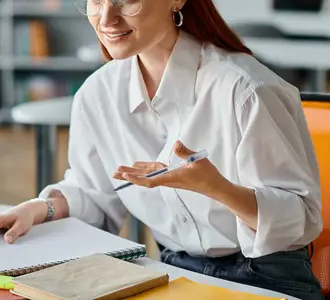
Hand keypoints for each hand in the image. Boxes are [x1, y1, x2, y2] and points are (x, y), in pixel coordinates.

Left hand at [113, 141, 227, 195]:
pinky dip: (145, 168)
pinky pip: (154, 171)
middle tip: (114, 173)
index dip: (137, 179)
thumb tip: (176, 144)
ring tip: (120, 170)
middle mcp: (167, 179)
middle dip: (129, 175)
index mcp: (171, 178)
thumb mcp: (197, 161)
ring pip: (147, 175)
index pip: (150, 181)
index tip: (125, 176)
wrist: (214, 186)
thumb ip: (185, 152)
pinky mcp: (172, 174)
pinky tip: (136, 165)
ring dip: (134, 172)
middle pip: (144, 178)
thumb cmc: (207, 175)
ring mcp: (168, 177)